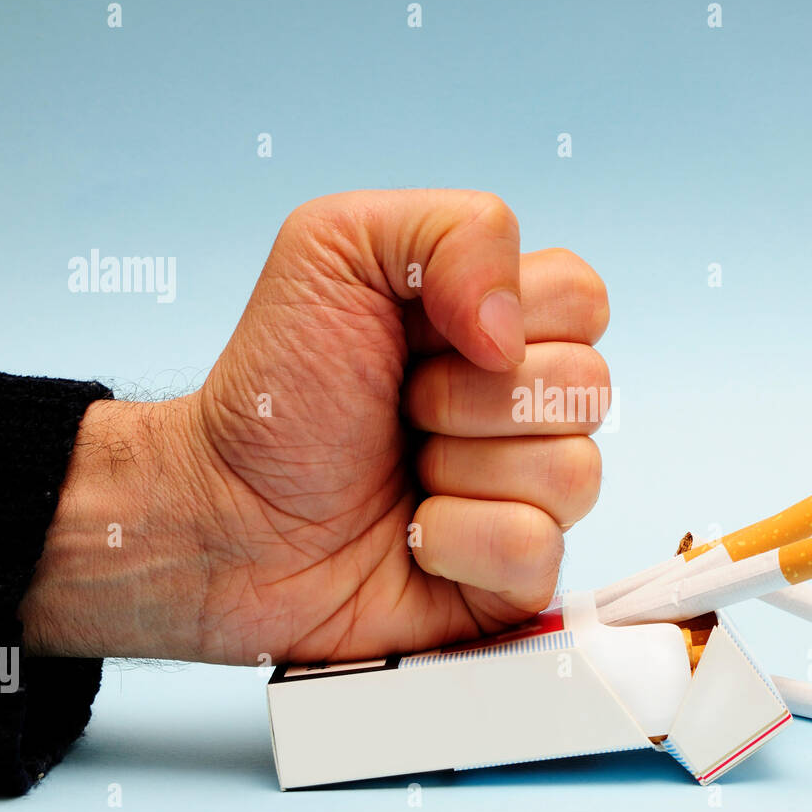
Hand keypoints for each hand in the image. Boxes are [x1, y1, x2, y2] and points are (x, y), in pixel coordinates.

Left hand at [20, 190, 609, 664]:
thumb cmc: (276, 392)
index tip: (422, 337)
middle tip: (400, 410)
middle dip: (469, 398)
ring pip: (574, 473)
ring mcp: (528, 497)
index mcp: (502, 327)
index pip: (585, 299)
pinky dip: (458, 541)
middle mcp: (527, 411)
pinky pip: (537, 551)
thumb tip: (515, 332)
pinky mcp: (516, 580)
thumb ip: (455, 230)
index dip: (507, 315)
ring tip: (404, 475)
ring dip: (462, 469)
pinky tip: (413, 537)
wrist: (222, 514)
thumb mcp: (335, 247)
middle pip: (590, 386)